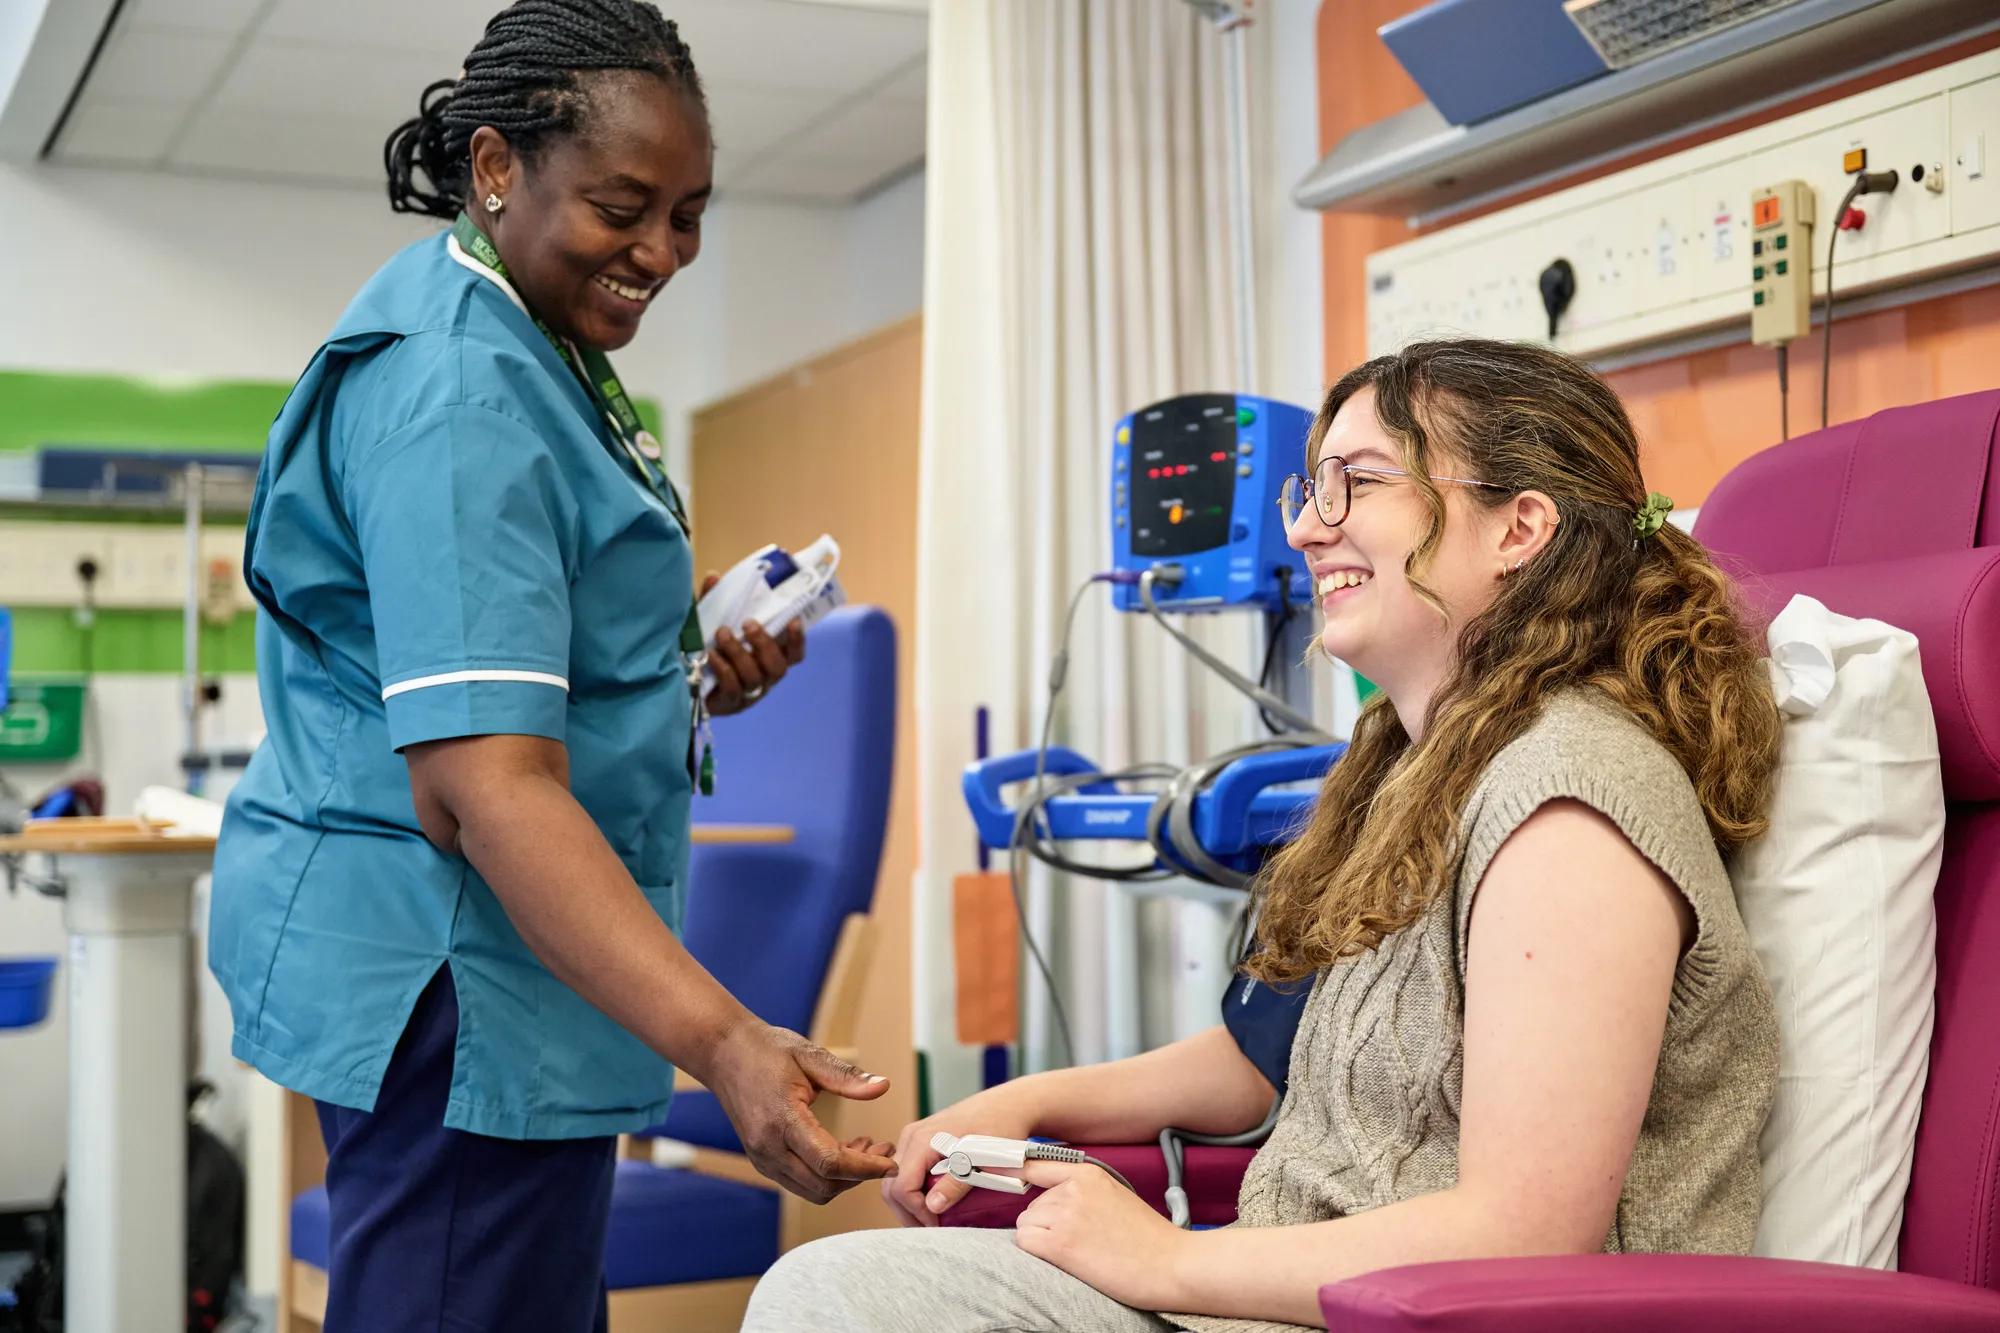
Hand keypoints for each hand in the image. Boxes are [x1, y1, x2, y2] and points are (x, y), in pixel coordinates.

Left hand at [699, 571, 806, 715]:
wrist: (683, 682)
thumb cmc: (706, 649)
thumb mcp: (711, 623)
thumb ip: (714, 602)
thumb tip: (714, 576)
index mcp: (768, 659)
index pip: (795, 654)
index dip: (798, 639)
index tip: (793, 620)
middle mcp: (764, 678)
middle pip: (778, 666)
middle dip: (765, 643)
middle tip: (747, 624)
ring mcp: (749, 694)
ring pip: (755, 677)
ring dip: (739, 653)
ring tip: (722, 634)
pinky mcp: (730, 704)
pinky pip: (733, 688)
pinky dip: (724, 668)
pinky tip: (711, 655)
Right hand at [701, 1019, 895, 1202]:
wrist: (723, 1053)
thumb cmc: (766, 1049)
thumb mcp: (809, 1055)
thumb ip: (846, 1076)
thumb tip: (883, 1087)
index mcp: (782, 1120)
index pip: (830, 1163)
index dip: (865, 1168)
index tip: (891, 1161)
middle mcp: (768, 1148)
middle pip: (823, 1186)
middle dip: (859, 1176)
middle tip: (883, 1150)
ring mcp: (762, 1158)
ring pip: (812, 1191)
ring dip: (844, 1179)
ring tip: (866, 1148)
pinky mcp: (761, 1160)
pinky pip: (799, 1182)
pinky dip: (826, 1175)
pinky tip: (842, 1149)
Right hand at [881, 1086, 1039, 1225]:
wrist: (1010, 1105)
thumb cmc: (999, 1127)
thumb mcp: (981, 1159)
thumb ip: (955, 1182)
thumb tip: (931, 1207)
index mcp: (922, 1140)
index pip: (901, 1186)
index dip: (916, 1212)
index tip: (937, 1226)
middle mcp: (912, 1136)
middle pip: (892, 1185)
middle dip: (908, 1212)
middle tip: (930, 1229)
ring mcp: (915, 1136)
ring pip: (897, 1178)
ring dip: (910, 1202)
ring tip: (932, 1219)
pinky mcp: (922, 1140)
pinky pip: (907, 1169)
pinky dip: (915, 1189)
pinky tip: (934, 1200)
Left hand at [1013, 1161, 1191, 1310]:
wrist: (1173, 1266)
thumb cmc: (1148, 1239)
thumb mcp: (1115, 1195)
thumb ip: (1081, 1190)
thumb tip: (1048, 1196)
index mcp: (1088, 1173)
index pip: (1034, 1165)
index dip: (1014, 1173)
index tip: (996, 1172)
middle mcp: (1073, 1188)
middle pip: (1031, 1205)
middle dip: (1046, 1224)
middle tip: (1081, 1241)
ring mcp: (1066, 1214)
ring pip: (1026, 1225)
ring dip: (1044, 1241)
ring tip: (1081, 1252)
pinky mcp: (1061, 1244)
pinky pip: (1025, 1242)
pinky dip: (1037, 1254)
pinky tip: (1066, 1260)